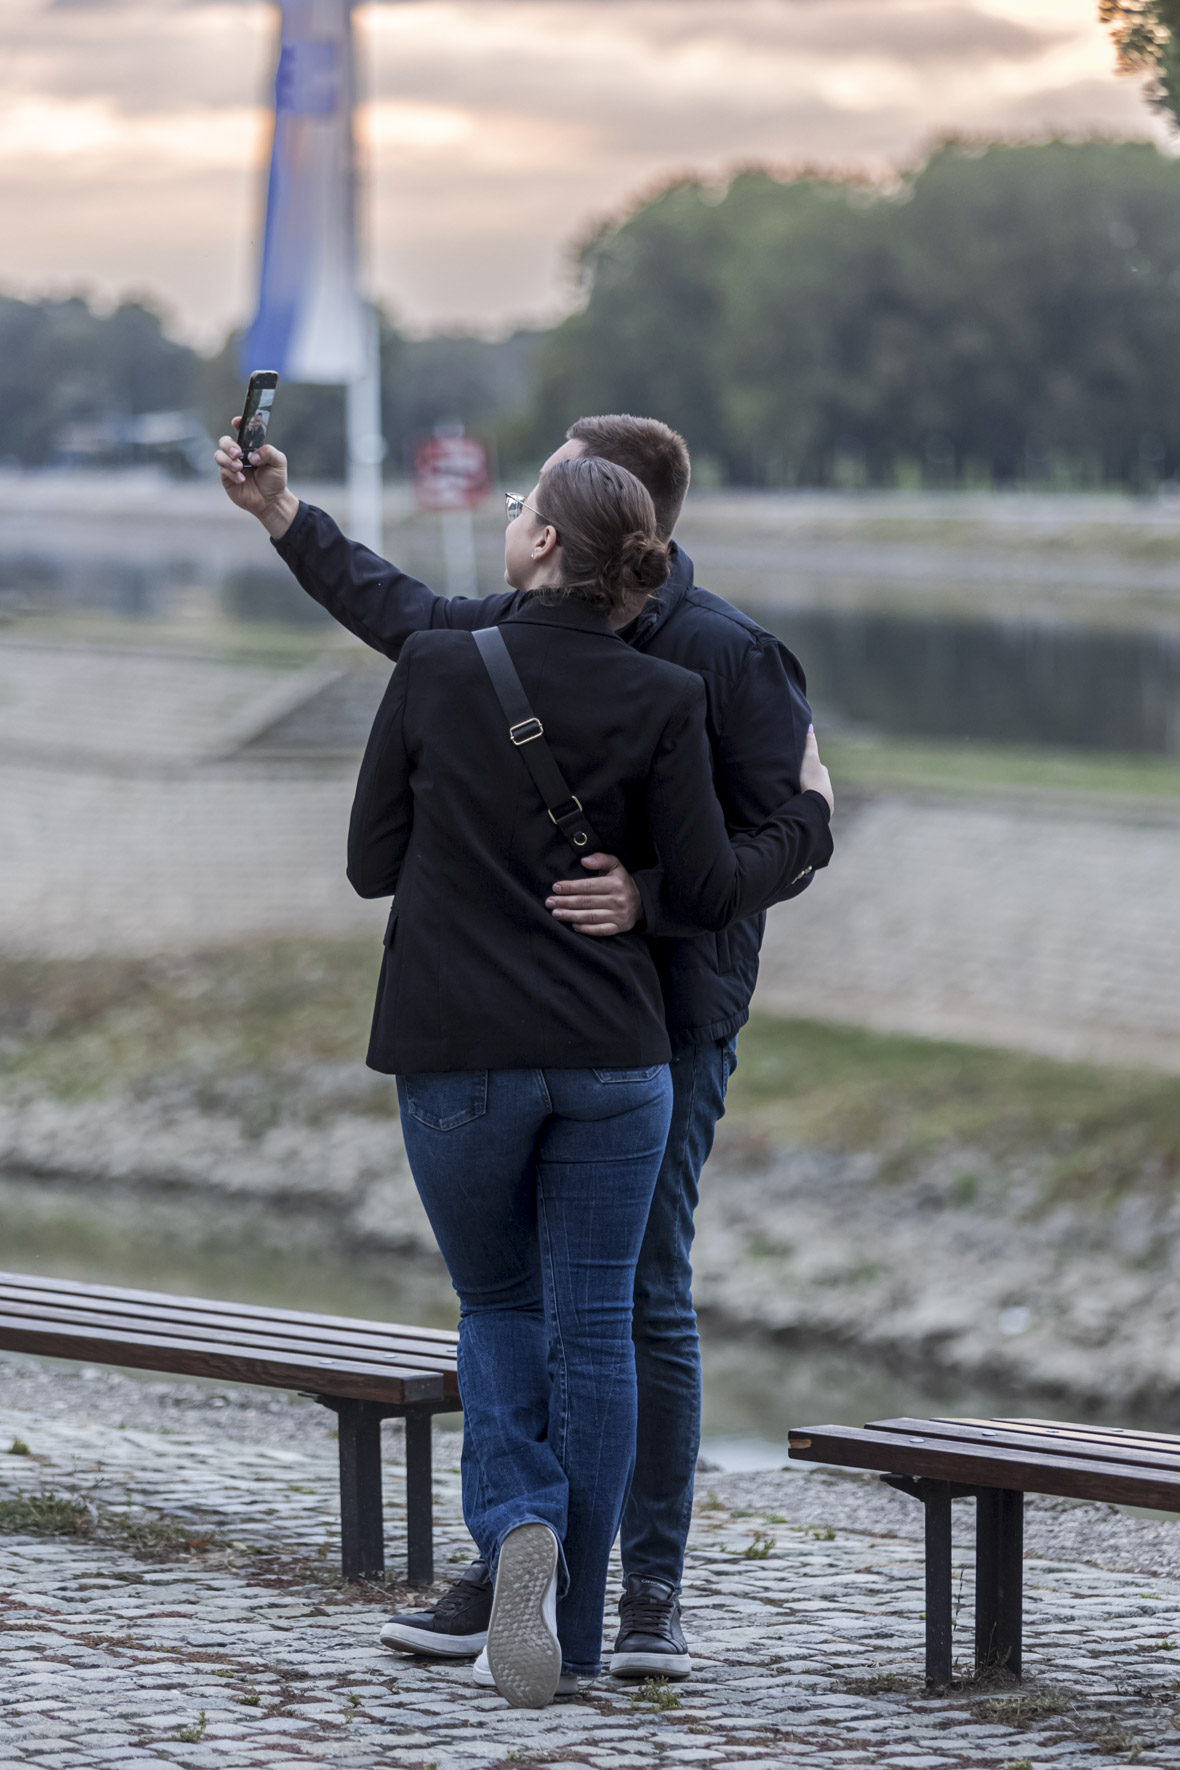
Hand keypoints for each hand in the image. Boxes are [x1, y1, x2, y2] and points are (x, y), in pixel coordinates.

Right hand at [214, 419, 298, 537]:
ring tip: (240, 467)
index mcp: (250, 447)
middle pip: (224, 441)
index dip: (237, 423)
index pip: (241, 431)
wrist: (271, 501)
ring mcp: (231, 466)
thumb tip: (253, 455)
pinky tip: (241, 479)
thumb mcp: (279, 462)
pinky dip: (231, 473)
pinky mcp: (227, 478)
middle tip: (238, 453)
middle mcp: (239, 454)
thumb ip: (269, 452)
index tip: (236, 421)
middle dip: (228, 445)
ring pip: (219, 455)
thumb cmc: (275, 480)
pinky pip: (222, 471)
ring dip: (228, 460)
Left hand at [546, 853, 641, 935]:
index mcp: (616, 883)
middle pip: (586, 902)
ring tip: (556, 913)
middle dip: (565, 902)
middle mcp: (618, 900)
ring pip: (590, 916)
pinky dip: (586, 929)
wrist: (640, 902)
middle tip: (550, 902)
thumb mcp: (615, 865)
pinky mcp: (618, 927)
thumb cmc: (621, 881)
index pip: (588, 886)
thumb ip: (600, 859)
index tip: (556, 887)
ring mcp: (618, 915)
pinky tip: (573, 925)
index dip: (570, 887)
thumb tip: (584, 861)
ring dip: (571, 916)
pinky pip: (600, 930)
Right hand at [800, 724, 832, 813]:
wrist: (816, 804)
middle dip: (807, 780)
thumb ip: (810, 743)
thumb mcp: (809, 758)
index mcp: (823, 773)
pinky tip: (801, 806)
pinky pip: (812, 805)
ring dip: (807, 793)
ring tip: (796, 795)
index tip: (798, 767)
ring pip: (814, 793)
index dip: (807, 766)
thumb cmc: (812, 779)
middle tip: (796, 781)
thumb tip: (810, 725)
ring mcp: (824, 799)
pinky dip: (807, 804)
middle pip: (815, 780)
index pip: (815, 766)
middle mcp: (826, 786)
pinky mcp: (820, 811)